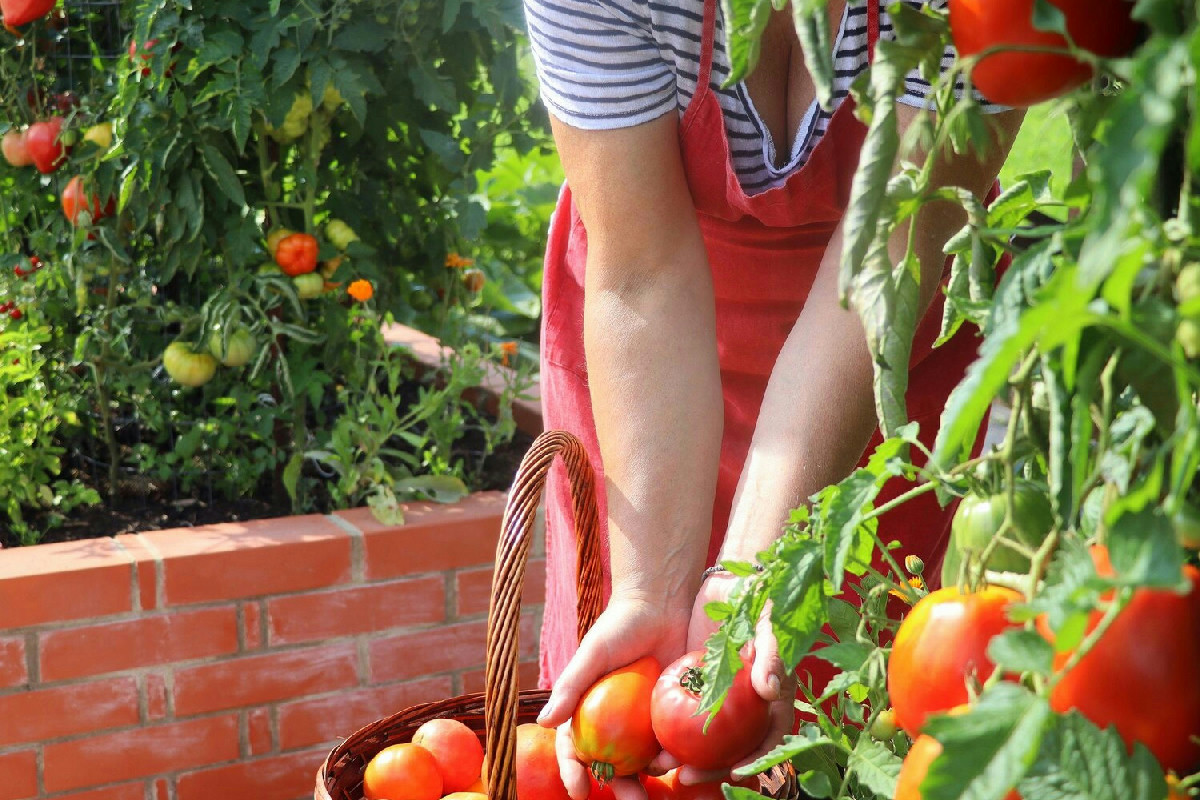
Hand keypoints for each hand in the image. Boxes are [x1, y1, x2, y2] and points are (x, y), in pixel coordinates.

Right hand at [539, 595, 690, 799]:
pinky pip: (670, 742)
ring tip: (653, 790)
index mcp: (588, 709)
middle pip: (611, 764)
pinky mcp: (671, 714)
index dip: (573, 772)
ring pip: (642, 761)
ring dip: (646, 779)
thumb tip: (544, 723)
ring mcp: (644, 720)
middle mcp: (614, 721)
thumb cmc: (620, 625)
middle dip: (618, 788)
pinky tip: (677, 763)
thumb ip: (569, 687)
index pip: (574, 748)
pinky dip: (672, 757)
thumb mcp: (592, 654)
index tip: (579, 790)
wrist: (662, 604)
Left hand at [653, 574, 794, 786]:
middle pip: (732, 749)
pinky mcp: (696, 688)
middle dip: (710, 768)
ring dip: (684, 757)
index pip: (767, 739)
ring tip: (658, 766)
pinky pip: (682, 716)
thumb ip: (772, 656)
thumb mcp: (768, 626)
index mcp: (771, 700)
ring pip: (704, 739)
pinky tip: (647, 740)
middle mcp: (747, 707)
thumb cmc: (759, 603)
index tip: (733, 772)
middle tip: (685, 776)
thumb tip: (771, 691)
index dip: (754, 761)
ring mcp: (721, 699)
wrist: (730, 583)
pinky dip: (668, 730)